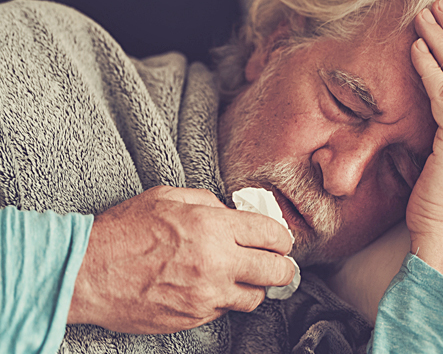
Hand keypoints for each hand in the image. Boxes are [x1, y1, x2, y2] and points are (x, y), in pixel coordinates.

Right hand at [68, 186, 294, 333]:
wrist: (87, 271)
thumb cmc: (125, 230)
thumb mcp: (167, 197)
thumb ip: (208, 201)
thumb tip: (232, 212)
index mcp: (213, 226)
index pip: (271, 235)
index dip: (283, 238)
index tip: (281, 241)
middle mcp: (216, 262)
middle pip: (275, 271)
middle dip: (282, 267)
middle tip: (279, 264)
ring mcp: (206, 295)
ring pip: (256, 297)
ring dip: (256, 287)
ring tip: (246, 278)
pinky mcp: (193, 317)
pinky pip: (225, 311)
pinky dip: (227, 300)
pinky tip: (214, 288)